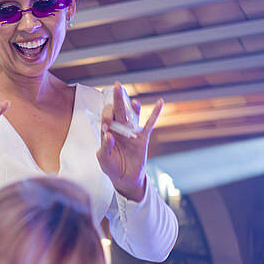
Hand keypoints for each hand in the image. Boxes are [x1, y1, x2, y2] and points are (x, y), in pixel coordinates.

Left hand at [97, 82, 162, 200]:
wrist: (125, 178)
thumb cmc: (111, 167)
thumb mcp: (104, 159)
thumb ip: (105, 147)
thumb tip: (109, 134)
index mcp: (108, 131)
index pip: (107, 117)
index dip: (106, 117)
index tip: (107, 124)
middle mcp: (119, 128)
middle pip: (119, 110)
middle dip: (117, 98)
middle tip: (117, 86)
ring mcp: (132, 132)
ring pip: (133, 115)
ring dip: (133, 106)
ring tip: (133, 102)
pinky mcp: (143, 138)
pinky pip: (150, 123)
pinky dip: (155, 113)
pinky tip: (160, 102)